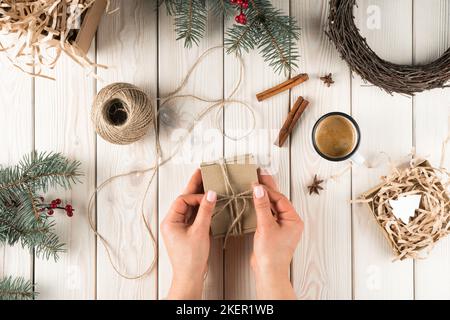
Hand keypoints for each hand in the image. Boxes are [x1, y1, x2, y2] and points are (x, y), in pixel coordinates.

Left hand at [161, 169, 216, 299]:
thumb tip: (211, 194)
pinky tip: (209, 202)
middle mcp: (173, 222)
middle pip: (185, 200)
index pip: (183, 200)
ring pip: (190, 207)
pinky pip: (194, 215)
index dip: (196, 197)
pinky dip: (202, 208)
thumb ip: (206, 211)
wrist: (190, 277)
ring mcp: (179, 227)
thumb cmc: (190, 259)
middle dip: (194, 187)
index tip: (209, 197)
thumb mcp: (200, 232)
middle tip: (203, 172)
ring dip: (199, 197)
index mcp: (170, 221)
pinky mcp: (187, 232)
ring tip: (208, 183)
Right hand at [251, 171, 303, 299]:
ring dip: (263, 197)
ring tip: (254, 184)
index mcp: (294, 220)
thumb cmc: (272, 254)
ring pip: (272, 206)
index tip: (256, 181)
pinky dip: (260, 207)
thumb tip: (258, 189)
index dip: (268, 189)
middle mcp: (289, 222)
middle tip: (259, 175)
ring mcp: (281, 226)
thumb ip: (262, 206)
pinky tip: (253, 201)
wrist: (268, 272)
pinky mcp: (272, 231)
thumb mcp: (266, 226)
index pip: (280, 199)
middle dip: (267, 188)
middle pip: (277, 200)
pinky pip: (267, 214)